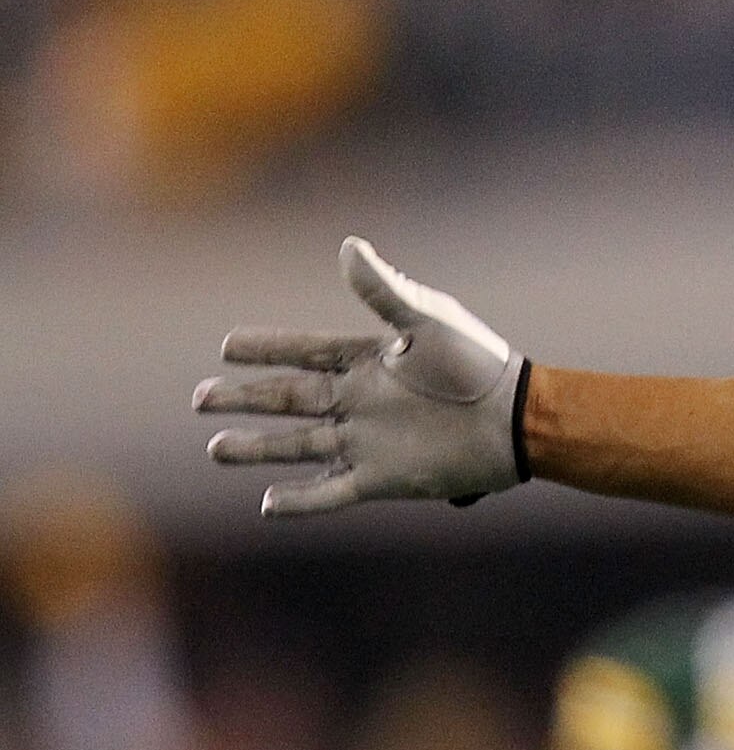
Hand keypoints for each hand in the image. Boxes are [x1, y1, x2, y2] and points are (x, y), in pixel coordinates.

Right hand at [195, 237, 526, 515]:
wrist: (517, 420)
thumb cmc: (478, 363)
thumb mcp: (428, 320)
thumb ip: (383, 290)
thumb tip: (348, 245)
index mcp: (366, 361)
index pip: (302, 354)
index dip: (265, 350)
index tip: (226, 348)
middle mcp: (358, 401)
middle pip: (287, 400)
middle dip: (243, 399)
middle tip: (201, 398)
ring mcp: (366, 442)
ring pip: (297, 446)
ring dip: (257, 449)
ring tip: (217, 449)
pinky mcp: (381, 479)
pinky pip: (331, 491)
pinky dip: (300, 500)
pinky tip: (267, 504)